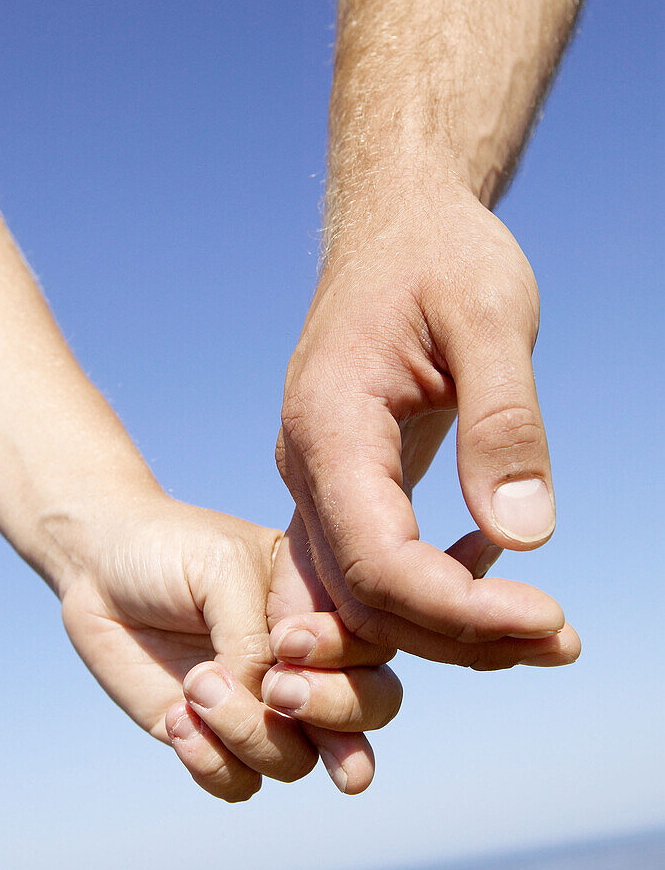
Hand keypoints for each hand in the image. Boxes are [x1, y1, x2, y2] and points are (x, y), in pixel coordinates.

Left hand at [59, 492, 399, 800]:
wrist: (100, 563)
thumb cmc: (172, 550)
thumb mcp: (225, 572)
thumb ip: (256, 642)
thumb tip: (268, 712)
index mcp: (326, 609)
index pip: (376, 652)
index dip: (345, 660)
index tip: (285, 638)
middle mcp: (309, 663)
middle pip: (368, 713)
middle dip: (331, 713)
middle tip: (275, 691)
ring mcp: (264, 708)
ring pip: (298, 761)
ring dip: (249, 734)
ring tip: (196, 687)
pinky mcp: (214, 739)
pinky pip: (239, 783)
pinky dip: (211, 763)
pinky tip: (177, 721)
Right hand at [276, 179, 580, 663]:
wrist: (396, 226)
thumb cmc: (440, 254)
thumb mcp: (490, 316)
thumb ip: (503, 422)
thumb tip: (524, 536)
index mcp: (329, 425)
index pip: (376, 560)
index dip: (457, 610)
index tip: (548, 619)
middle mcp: (307, 466)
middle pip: (365, 598)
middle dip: (462, 636)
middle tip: (561, 642)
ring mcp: (317, 481)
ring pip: (364, 598)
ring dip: (448, 630)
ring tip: (541, 632)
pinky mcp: (342, 487)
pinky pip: (371, 570)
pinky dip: (430, 599)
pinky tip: (492, 575)